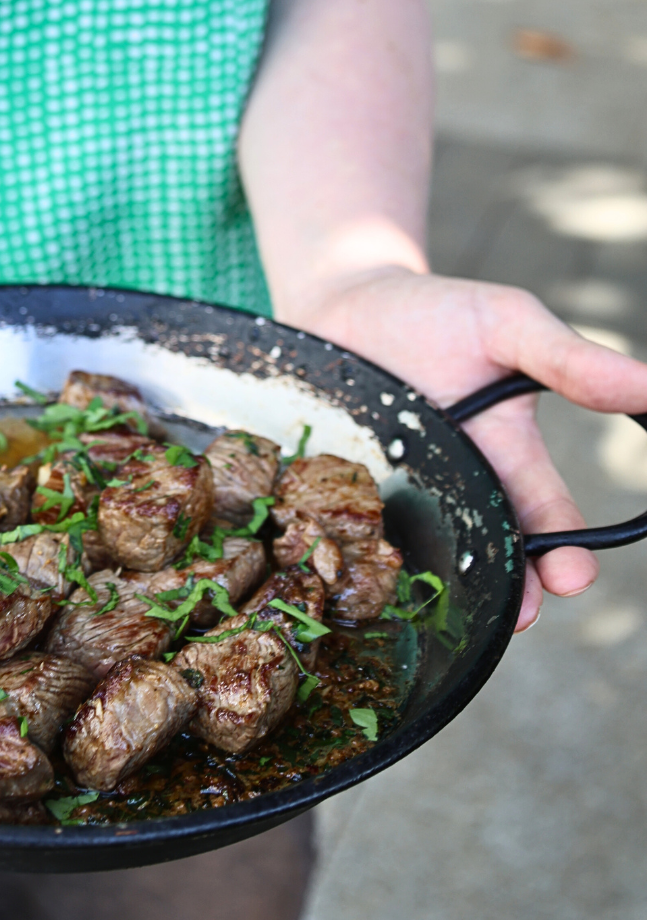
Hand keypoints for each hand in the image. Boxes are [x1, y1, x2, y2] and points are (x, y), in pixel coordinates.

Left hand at [282, 265, 646, 631]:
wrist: (346, 303)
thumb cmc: (436, 314)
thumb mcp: (509, 325)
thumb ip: (570, 362)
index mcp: (505, 456)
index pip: (544, 514)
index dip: (562, 550)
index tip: (573, 578)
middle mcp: (457, 485)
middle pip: (491, 549)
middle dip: (513, 587)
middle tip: (525, 615)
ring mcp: (402, 493)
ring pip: (431, 553)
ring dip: (449, 585)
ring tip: (463, 616)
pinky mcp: (349, 492)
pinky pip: (364, 532)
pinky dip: (373, 557)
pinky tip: (376, 582)